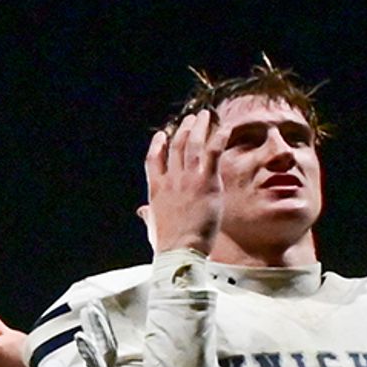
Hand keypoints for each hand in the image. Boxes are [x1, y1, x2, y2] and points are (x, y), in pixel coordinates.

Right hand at [140, 113, 220, 256]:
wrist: (180, 249)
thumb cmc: (167, 243)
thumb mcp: (153, 226)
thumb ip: (148, 214)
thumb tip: (142, 211)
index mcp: (156, 189)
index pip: (153, 159)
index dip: (158, 144)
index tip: (162, 134)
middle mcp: (170, 179)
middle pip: (175, 146)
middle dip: (182, 130)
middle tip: (190, 120)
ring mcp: (187, 179)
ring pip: (192, 144)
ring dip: (198, 127)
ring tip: (204, 116)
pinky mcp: (206, 182)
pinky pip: (213, 152)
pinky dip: (218, 137)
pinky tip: (225, 127)